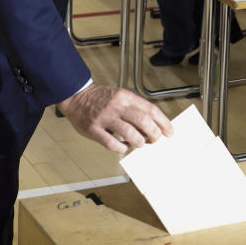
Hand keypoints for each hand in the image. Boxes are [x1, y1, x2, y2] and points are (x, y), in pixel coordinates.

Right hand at [57, 84, 172, 153]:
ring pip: (129, 133)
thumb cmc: (100, 98)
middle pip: (143, 121)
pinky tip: (123, 147)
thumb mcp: (120, 96)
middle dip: (154, 134)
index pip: (150, 109)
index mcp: (125, 96)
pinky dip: (121, 148)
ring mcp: (105, 118)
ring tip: (139, 144)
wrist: (76, 96)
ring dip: (139, 142)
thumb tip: (152, 125)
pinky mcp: (94, 129)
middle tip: (155, 140)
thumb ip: (134, 108)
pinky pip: (112, 143)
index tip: (169, 132)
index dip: (163, 122)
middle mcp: (116, 106)